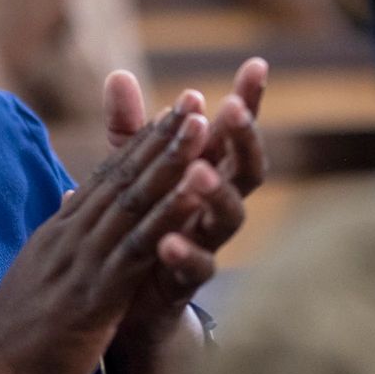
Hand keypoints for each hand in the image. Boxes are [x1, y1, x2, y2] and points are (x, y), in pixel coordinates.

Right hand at [0, 103, 218, 373]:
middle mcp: (71, 237)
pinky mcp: (96, 293)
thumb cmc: (16, 337)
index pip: (105, 179)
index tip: (168, 113)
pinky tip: (196, 191)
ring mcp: (83, 262)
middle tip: (193, 98)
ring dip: (170, 160)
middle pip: (123, 176)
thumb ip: (59, 242)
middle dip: (161, 136)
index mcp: (60, 234)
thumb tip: (69, 208)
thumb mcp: (38, 277)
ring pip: (134, 201)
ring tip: (201, 125)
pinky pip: (139, 246)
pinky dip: (168, 215)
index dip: (138, 144)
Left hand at [104, 59, 270, 373]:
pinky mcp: (186, 283)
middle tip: (233, 110)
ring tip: (198, 171)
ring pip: (230, 217)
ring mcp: (205, 244)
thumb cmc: (137, 231)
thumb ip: (129, 130)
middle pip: (245, 169)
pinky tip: (168, 238)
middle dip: (243, 139)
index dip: (247, 100)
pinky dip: (185, 253)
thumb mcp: (131, 176)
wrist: (125, 309)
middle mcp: (213, 208)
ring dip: (215, 193)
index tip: (256, 64)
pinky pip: (198, 269)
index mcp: (204, 176)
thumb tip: (118, 74)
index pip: (229, 132)